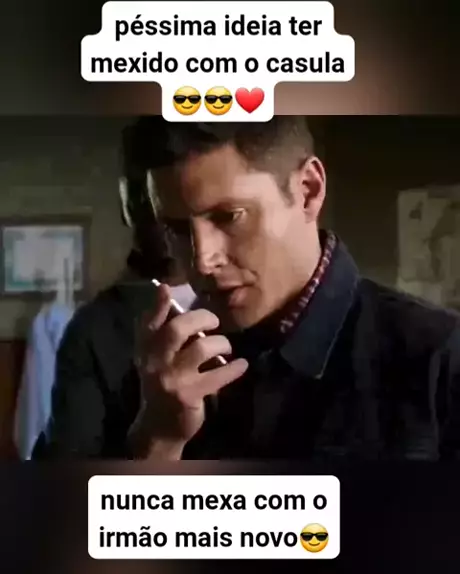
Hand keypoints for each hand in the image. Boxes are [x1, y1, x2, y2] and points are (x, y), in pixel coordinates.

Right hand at [133, 283, 247, 456]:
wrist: (159, 427)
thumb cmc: (163, 383)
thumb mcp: (156, 357)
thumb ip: (162, 329)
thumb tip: (167, 291)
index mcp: (146, 349)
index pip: (149, 321)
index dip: (159, 304)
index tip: (168, 288)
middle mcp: (155, 361)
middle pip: (178, 329)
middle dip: (201, 318)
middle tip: (215, 321)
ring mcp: (172, 378)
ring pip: (201, 348)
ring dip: (221, 344)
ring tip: (226, 347)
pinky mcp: (189, 395)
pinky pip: (218, 375)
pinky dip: (234, 368)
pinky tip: (242, 365)